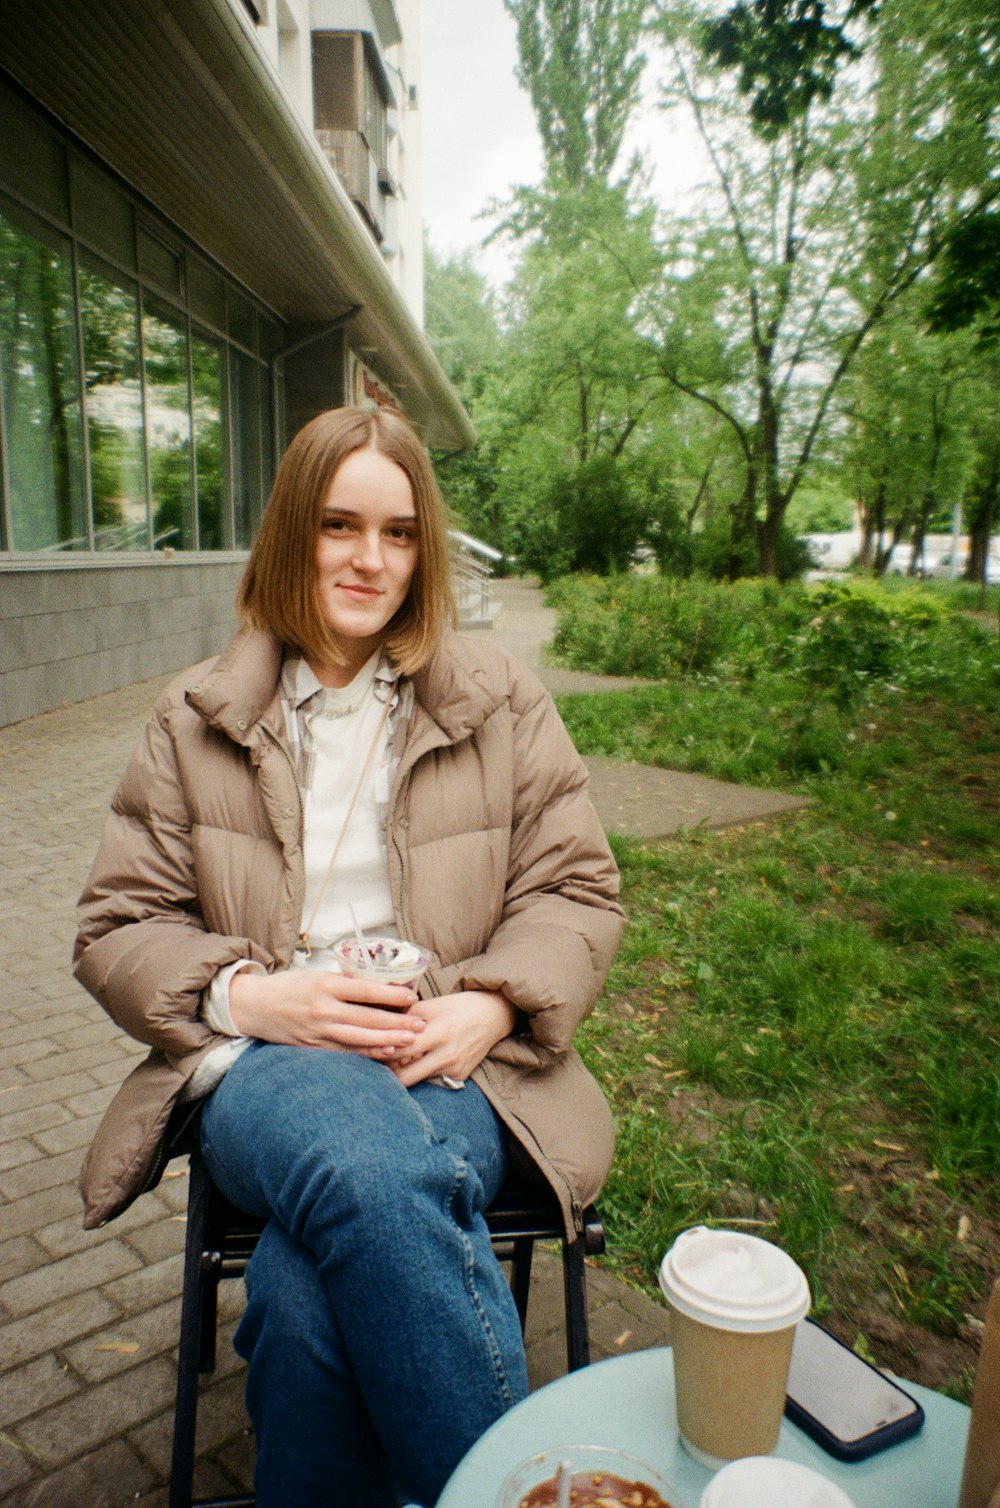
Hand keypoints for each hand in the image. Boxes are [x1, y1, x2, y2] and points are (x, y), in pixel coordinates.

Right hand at [229, 968, 424, 1056]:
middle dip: (398, 1023)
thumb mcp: (315, 975)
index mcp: (325, 985)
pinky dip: (366, 1055)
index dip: (393, 995)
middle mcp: (322, 1009)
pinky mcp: (312, 1047)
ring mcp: (317, 1031)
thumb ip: (343, 983)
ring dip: (387, 1041)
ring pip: (359, 1039)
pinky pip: (344, 1053)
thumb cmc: (288, 986)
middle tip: (421, 1025)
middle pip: (368, 1019)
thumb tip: (377, 987)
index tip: (413, 997)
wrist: (253, 1005)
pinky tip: (384, 1054)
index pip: (366, 991)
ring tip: (410, 1041)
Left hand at [391, 990, 516, 1087]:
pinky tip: (422, 1059)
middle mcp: (447, 1055)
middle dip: (388, 1072)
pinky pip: (432, 1080)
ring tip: (398, 1059)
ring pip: (417, 1081)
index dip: (382, 1052)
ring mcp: (455, 1069)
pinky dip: (423, 1072)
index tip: (370, 1049)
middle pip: (405, 1078)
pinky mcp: (460, 1077)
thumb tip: (379, 1032)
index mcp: (439, 1032)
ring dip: (405, 1072)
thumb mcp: (431, 1005)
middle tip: (379, 1062)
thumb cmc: (458, 1006)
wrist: (494, 1015)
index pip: (400, 1051)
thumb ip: (405, 1019)